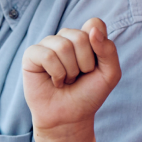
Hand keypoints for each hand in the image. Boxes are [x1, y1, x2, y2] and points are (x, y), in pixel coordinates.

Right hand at [22, 18, 121, 138]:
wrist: (69, 117)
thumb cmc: (88, 94)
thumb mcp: (110, 74)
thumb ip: (108, 50)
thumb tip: (91, 30)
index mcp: (85, 37)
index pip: (95, 24)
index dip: (99, 46)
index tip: (96, 65)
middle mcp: (66, 37)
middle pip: (80, 37)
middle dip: (84, 64)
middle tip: (78, 77)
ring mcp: (48, 44)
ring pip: (63, 46)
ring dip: (69, 72)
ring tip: (66, 80)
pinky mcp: (32, 54)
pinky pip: (47, 55)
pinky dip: (56, 74)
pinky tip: (54, 81)